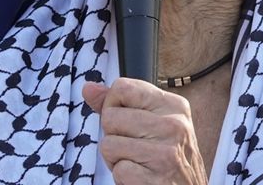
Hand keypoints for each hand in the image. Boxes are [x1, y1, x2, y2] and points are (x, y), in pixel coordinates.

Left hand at [83, 79, 207, 184]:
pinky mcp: (157, 179)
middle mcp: (174, 125)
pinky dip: (123, 177)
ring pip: (109, 144)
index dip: (113, 106)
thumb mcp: (152, 123)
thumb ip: (119, 104)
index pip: (122, 87)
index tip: (128, 122)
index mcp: (174, 106)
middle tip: (134, 148)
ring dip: (116, 158)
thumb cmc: (166, 157)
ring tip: (137, 162)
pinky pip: (119, 170)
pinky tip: (141, 177)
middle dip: (113, 136)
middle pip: (110, 117)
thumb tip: (88, 87)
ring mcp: (167, 153)